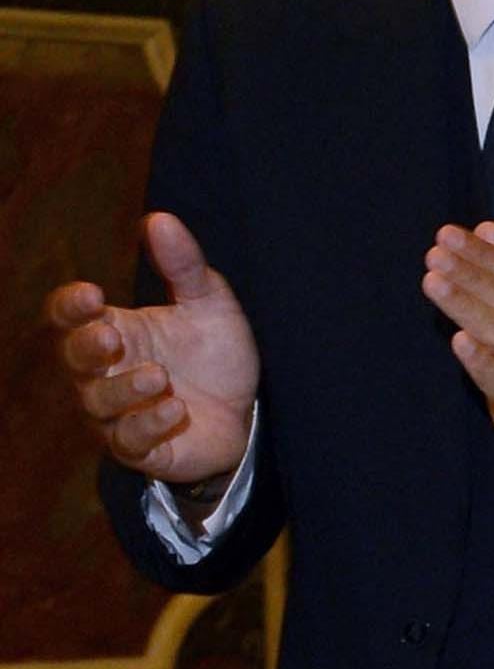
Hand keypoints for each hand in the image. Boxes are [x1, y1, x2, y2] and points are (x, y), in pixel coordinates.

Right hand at [45, 212, 259, 488]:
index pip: (70, 317)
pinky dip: (148, 423)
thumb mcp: (209, 304)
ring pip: (98, 403)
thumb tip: (159, 218)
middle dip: (88, 347)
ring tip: (157, 375)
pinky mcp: (144, 449)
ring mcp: (119, 414)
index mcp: (115, 331)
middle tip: (113, 336)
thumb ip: (184, 266)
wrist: (250, 411)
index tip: (92, 293)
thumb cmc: (215, 355)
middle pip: (75, 359)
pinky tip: (173, 408)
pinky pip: (130, 441)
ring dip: (124, 388)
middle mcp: (105, 374)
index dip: (71, 306)